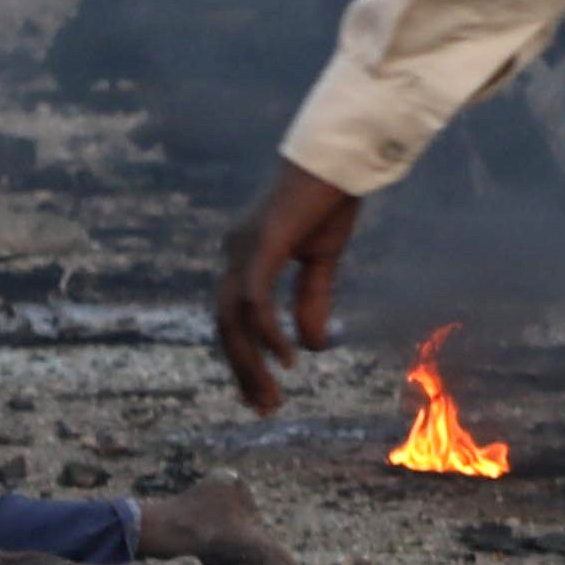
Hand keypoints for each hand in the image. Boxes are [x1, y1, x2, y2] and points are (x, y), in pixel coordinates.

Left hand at [212, 159, 363, 413]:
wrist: (340, 156)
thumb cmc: (330, 199)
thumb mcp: (321, 260)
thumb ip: (312, 301)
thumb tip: (312, 348)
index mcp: (244, 256)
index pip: (231, 319)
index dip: (242, 359)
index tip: (259, 395)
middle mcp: (234, 253)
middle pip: (224, 326)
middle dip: (241, 371)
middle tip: (263, 408)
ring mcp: (243, 248)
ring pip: (232, 319)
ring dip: (251, 363)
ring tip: (273, 396)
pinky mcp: (262, 244)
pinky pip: (254, 300)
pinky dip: (267, 333)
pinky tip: (286, 358)